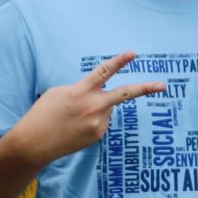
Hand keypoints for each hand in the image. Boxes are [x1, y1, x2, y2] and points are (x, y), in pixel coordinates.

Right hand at [10, 51, 165, 166]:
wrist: (33, 144)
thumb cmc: (43, 114)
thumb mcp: (59, 93)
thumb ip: (83, 89)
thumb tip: (102, 93)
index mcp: (80, 91)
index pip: (103, 72)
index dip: (119, 61)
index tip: (133, 53)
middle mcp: (93, 107)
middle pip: (125, 94)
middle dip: (146, 89)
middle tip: (163, 85)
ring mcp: (98, 123)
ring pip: (107, 108)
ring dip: (96, 107)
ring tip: (73, 117)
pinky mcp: (98, 135)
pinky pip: (102, 121)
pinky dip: (92, 120)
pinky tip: (75, 127)